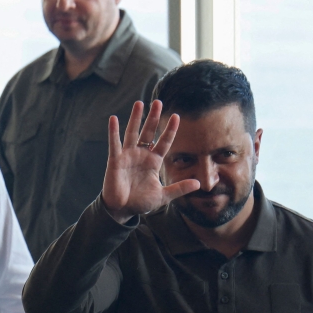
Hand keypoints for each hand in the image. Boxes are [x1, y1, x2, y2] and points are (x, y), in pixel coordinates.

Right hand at [101, 100, 198, 223]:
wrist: (122, 210)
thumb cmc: (141, 202)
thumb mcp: (163, 196)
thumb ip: (179, 188)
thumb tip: (199, 184)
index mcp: (153, 162)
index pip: (164, 142)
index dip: (170, 130)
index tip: (176, 116)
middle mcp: (141, 155)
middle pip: (149, 132)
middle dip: (153, 117)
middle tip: (158, 102)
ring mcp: (128, 156)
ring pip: (132, 133)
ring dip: (135, 118)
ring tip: (139, 103)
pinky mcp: (115, 160)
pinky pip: (115, 144)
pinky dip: (114, 132)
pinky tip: (114, 119)